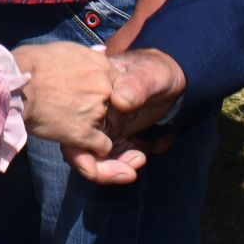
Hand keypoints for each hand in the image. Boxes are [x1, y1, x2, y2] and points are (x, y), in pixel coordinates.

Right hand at [12, 42, 138, 181]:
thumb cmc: (32, 63)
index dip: (110, 93)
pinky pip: (103, 147)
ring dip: (96, 127)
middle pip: (117, 106)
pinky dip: (95, 148)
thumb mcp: (65, 49)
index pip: (122, 83)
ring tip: (74, 122)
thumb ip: (89, 54)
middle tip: (83, 111)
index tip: (96, 96)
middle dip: (104, 110)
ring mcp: (96, 111)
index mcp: (102, 65)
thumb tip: (102, 51)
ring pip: (109, 126)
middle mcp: (104, 88)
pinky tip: (81, 140)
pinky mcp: (84, 133)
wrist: (16, 85)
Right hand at [64, 48, 187, 184]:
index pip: (74, 127)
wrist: (169, 78)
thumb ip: (135, 84)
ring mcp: (100, 125)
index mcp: (90, 94)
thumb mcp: (150, 73)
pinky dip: (120, 162)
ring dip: (113, 167)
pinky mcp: (112, 134)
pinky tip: (140, 155)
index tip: (110, 153)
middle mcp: (90, 112)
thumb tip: (119, 100)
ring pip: (94, 156)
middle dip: (101, 168)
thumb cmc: (157, 71)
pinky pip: (108, 156)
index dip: (85, 149)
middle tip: (129, 172)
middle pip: (80, 149)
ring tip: (139, 159)